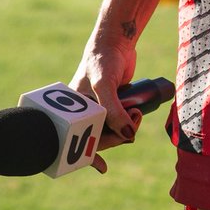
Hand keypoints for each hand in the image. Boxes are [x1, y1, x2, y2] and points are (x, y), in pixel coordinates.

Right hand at [70, 35, 140, 174]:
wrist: (117, 41)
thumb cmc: (102, 59)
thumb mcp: (104, 84)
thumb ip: (113, 110)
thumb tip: (127, 135)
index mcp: (73, 109)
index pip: (78, 137)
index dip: (88, 155)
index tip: (102, 167)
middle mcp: (85, 111)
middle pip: (100, 136)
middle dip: (117, 136)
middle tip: (132, 126)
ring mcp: (101, 107)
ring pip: (113, 129)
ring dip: (126, 127)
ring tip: (137, 112)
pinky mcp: (115, 102)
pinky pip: (121, 120)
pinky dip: (129, 121)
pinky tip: (136, 116)